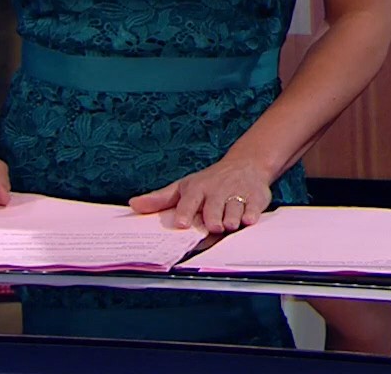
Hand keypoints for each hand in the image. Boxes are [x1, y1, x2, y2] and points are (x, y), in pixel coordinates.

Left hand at [129, 156, 273, 234]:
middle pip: (213, 210)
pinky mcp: (256, 198)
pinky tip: (248, 219)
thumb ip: (160, 199)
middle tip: (212, 227)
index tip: (181, 223)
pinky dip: (251, 215)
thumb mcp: (184, 187)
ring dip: (231, 219)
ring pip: (234, 211)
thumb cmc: (210, 182)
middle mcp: (217, 191)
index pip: (189, 201)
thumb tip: (133, 205)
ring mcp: (237, 194)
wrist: (246, 164)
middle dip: (213, 219)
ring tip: (229, 224)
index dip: (185, 212)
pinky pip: (254, 210)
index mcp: (197, 189)